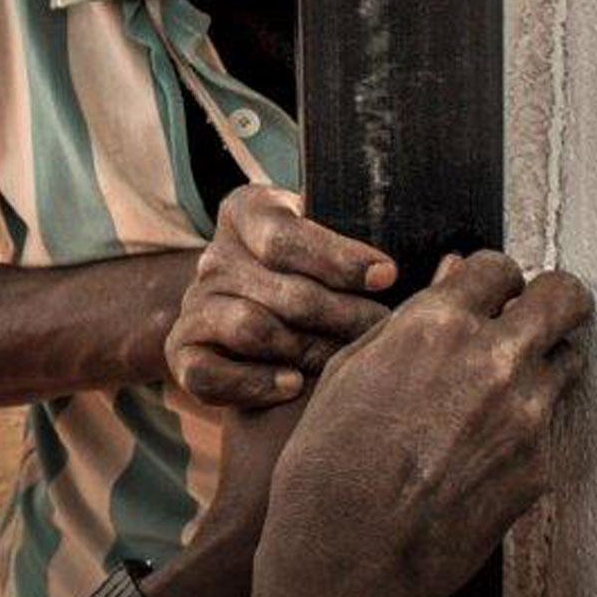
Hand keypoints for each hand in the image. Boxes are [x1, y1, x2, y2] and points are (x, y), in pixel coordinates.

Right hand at [165, 185, 395, 407]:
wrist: (263, 312)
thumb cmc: (317, 271)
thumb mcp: (331, 239)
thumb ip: (359, 241)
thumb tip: (413, 266)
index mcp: (246, 212)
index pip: (285, 236)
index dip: (338, 259)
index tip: (388, 276)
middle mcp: (214, 257)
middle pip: (282, 290)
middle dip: (344, 315)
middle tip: (383, 331)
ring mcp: (195, 305)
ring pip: (251, 328)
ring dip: (308, 349)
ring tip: (345, 359)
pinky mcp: (182, 352)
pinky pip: (209, 374)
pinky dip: (254, 383)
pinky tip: (294, 384)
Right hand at [257, 252, 592, 596]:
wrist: (353, 544)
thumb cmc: (333, 454)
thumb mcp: (353, 366)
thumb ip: (414, 318)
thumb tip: (454, 277)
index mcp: (438, 323)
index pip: (497, 267)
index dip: (493, 278)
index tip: (489, 292)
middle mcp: (493, 359)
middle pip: (563, 299)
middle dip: (554, 299)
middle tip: (538, 312)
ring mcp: (526, 415)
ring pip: (568, 362)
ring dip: (543, 363)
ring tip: (505, 387)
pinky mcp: (540, 466)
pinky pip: (548, 428)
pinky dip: (525, 428)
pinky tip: (483, 449)